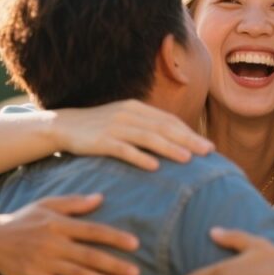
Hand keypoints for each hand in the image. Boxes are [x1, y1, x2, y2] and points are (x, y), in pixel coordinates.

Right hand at [0, 194, 139, 274]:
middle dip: (115, 264)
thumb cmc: (23, 219)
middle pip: (90, 255)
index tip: (135, 244)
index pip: (93, 231)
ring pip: (78, 274)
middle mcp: (54, 244)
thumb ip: (75, 203)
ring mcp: (43, 262)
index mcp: (60, 225)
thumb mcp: (47, 205)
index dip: (114, 237)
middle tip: (137, 273)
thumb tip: (101, 197)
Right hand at [52, 100, 212, 170]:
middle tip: (208, 152)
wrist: (64, 126)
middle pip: (163, 128)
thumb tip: (176, 138)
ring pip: (148, 138)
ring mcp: (114, 127)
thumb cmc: (100, 126)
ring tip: (188, 159)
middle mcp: (128, 115)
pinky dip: (140, 157)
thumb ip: (146, 125)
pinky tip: (154, 167)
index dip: (189, 132)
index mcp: (136, 107)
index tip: (208, 145)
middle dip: (188, 140)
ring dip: (169, 148)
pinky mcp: (101, 141)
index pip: (168, 120)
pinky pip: (124, 150)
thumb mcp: (125, 119)